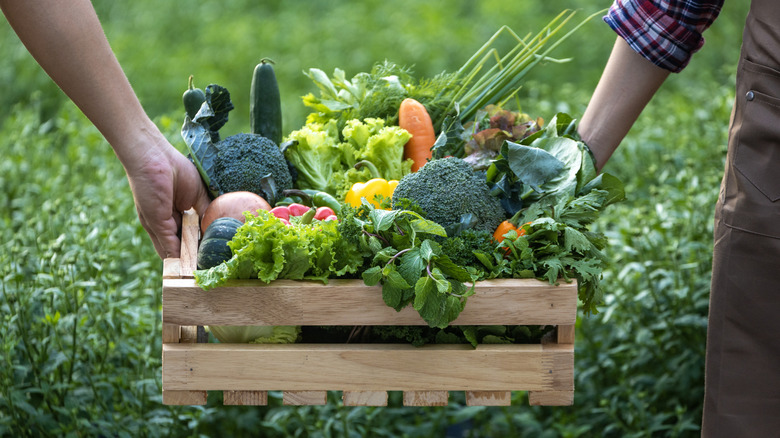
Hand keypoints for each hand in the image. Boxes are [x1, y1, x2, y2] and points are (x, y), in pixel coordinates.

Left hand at [125, 138, 209, 258]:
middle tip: (208, 270)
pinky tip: (191, 266)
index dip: (199, 247)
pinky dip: (180, 257)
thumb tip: (215, 228)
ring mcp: (159, 225)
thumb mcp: (197, 194)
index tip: (212, 258)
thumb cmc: (174, 168)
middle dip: (193, 259)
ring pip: (175, 250)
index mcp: (173, 215)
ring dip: (186, 263)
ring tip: (201, 274)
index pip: (187, 237)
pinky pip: (170, 245)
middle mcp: (164, 223)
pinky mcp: (156, 224)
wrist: (152, 155)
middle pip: (181, 247)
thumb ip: (206, 212)